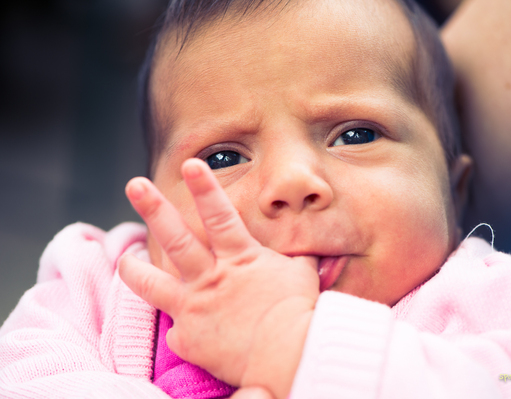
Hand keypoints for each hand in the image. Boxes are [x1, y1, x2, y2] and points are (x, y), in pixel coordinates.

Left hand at [119, 158, 318, 398]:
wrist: (288, 354)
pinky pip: (177, 332)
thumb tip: (310, 251)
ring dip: (135, 269)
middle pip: (176, 238)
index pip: (219, 215)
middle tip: (134, 185)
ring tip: (124, 259)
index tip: (190, 164)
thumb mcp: (301, 275)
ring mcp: (195, 307)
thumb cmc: (298, 312)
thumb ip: (297, 259)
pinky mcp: (188, 339)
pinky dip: (182, 330)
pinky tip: (186, 331)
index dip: (204, 188)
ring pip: (153, 283)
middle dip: (154, 208)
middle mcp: (211, 278)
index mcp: (239, 259)